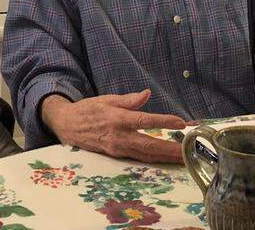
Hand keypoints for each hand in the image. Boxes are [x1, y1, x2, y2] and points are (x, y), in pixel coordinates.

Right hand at [41, 90, 185, 163]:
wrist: (67, 125)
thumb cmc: (88, 109)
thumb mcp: (107, 99)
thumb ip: (129, 100)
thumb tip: (147, 94)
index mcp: (117, 118)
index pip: (145, 120)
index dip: (164, 122)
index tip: (181, 123)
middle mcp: (118, 136)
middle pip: (148, 145)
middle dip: (170, 149)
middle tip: (188, 152)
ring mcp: (117, 148)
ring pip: (145, 155)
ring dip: (164, 158)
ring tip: (182, 158)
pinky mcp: (116, 155)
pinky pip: (138, 158)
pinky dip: (153, 159)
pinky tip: (165, 159)